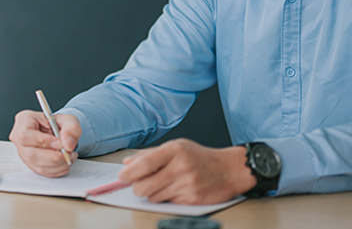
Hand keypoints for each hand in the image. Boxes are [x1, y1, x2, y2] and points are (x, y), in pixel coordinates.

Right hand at [8, 110, 79, 176]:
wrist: (58, 131)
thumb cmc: (58, 123)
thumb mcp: (68, 120)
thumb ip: (70, 130)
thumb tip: (67, 145)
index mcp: (24, 121)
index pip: (26, 135)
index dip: (43, 142)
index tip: (59, 144)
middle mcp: (19, 138)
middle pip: (31, 154)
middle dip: (53, 157)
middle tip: (68, 153)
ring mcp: (24, 153)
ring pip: (38, 166)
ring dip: (58, 165)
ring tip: (69, 156)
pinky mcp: (31, 164)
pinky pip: (43, 172)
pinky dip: (58, 170)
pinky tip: (65, 162)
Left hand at [118, 139, 255, 204]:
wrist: (230, 170)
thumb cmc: (200, 158)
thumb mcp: (176, 147)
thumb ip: (150, 154)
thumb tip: (127, 162)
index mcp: (175, 150)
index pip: (144, 163)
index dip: (129, 173)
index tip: (122, 176)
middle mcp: (181, 166)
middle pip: (143, 186)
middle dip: (137, 188)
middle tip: (140, 184)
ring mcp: (187, 184)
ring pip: (153, 197)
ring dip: (152, 193)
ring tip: (163, 185)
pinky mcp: (192, 199)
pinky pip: (167, 203)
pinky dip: (166, 198)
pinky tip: (176, 190)